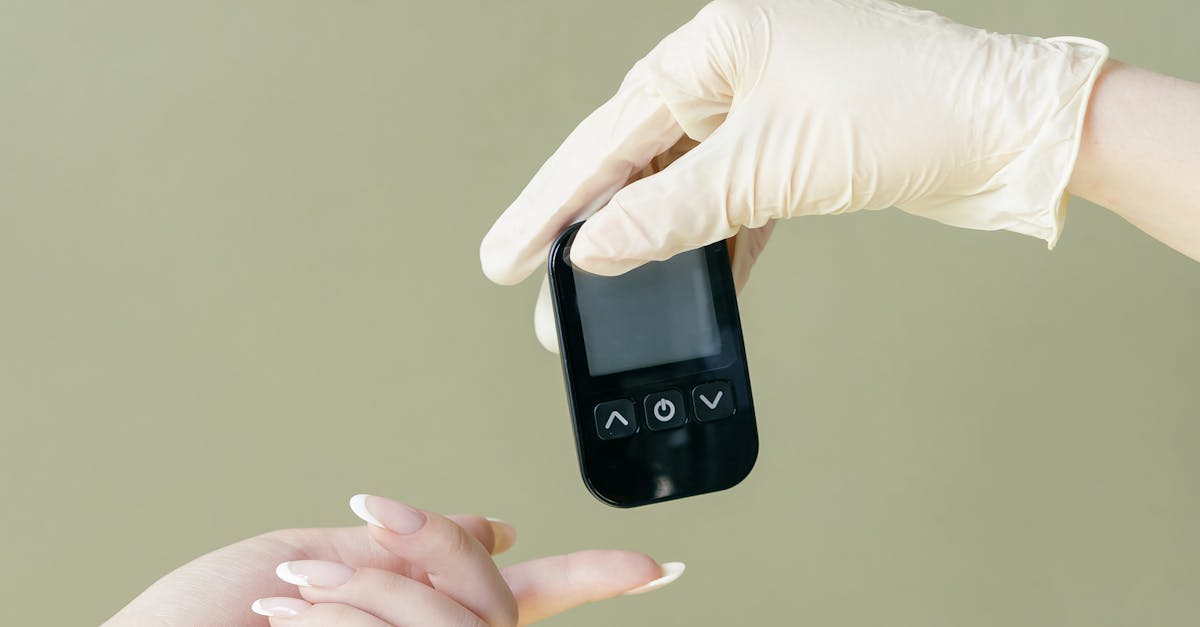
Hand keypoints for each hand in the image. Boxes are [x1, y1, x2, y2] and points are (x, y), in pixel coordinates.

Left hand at [105, 495, 681, 625]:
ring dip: (362, 592)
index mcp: (418, 611)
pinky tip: (299, 621)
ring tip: (294, 606)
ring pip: (452, 613)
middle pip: (493, 586)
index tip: (656, 564)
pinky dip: (344, 614)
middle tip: (361, 538)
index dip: (595, 576)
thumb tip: (495, 523)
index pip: (528, 591)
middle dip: (429, 551)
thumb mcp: (312, 555)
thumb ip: (409, 545)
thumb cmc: (207, 618)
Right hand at [479, 0, 1108, 349]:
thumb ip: (674, 208)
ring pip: (682, 180)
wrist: (1016, 132)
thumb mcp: (773, 165)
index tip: (504, 255)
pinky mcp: (798, 143)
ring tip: (603, 294)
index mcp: (717, 44)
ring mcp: (767, 104)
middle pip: (636, 156)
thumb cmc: (909, 113)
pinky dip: (712, 239)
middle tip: (536, 283)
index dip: (550, 202)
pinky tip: (690, 283)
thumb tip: (596, 245)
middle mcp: (735, 66)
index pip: (607, 134)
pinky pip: (733, 196)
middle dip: (588, 225)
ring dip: (648, 239)